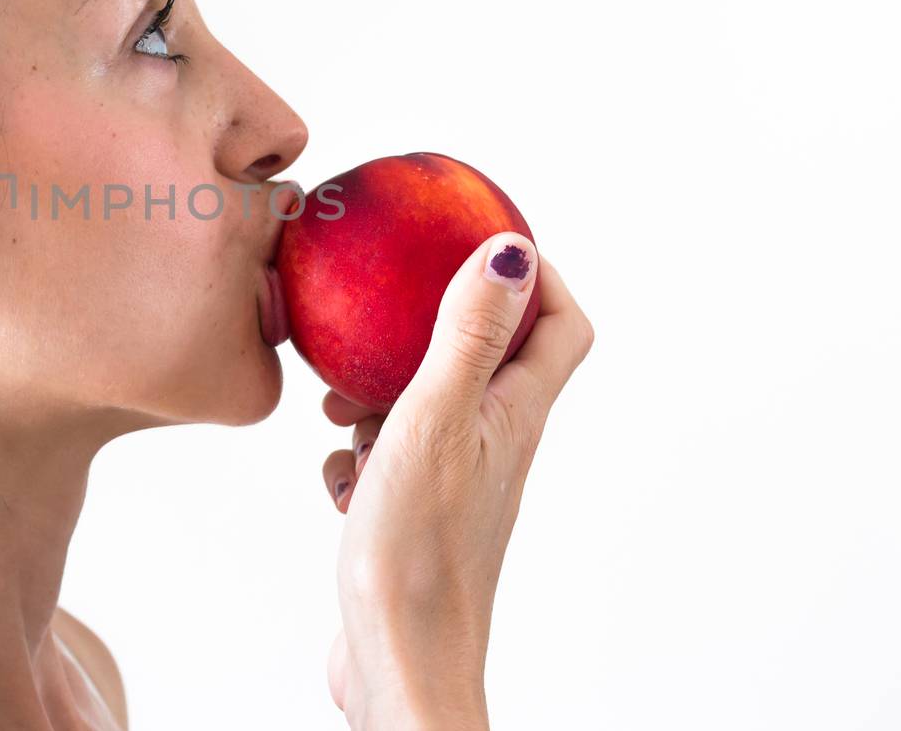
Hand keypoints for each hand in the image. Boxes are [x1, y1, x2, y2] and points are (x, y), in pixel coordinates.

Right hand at [319, 233, 593, 729]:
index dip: (537, 275)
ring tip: (338, 409)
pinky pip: (391, 459)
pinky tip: (339, 480)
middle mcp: (497, 444)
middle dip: (431, 328)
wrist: (399, 660)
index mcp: (517, 415)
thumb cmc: (419, 547)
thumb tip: (508, 249)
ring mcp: (458, 482)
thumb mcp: (434, 418)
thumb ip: (467, 335)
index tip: (479, 241)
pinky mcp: (418, 517)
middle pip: (487, 359)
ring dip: (380, 396)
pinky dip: (360, 455)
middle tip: (378, 328)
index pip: (562, 326)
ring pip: (427, 408)